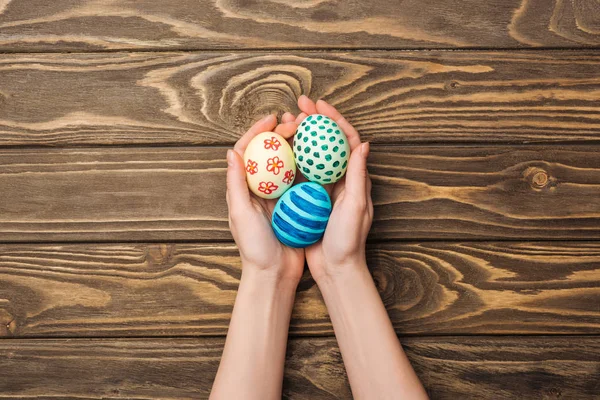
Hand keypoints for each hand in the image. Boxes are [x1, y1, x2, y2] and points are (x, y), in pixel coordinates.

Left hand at [226, 113, 303, 283]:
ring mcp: (279, 196)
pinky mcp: (296, 204)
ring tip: (309, 131)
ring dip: (297, 145)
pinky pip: (303, 179)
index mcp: (244, 188)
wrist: (275, 274)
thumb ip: (235, 184)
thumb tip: (231, 152)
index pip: (247, 151)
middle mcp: (260, 188)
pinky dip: (310, 165)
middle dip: (281, 133)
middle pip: (269, 152)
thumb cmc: (254, 247)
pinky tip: (321, 156)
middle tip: (296, 122)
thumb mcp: (241, 214)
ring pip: (287, 162)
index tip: (272, 119)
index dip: (258, 131)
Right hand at [296, 96, 372, 282]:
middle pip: (326, 141)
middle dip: (314, 120)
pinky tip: (276, 150)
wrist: (335, 268)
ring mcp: (323, 188)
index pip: (346, 139)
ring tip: (284, 120)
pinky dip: (289, 157)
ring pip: (311, 153)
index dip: (333, 118)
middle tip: (297, 105)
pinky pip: (299, 171)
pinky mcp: (309, 198)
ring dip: (299, 135)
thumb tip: (362, 143)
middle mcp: (340, 178)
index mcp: (355, 177)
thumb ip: (359, 175)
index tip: (317, 104)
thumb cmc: (348, 240)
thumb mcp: (355, 206)